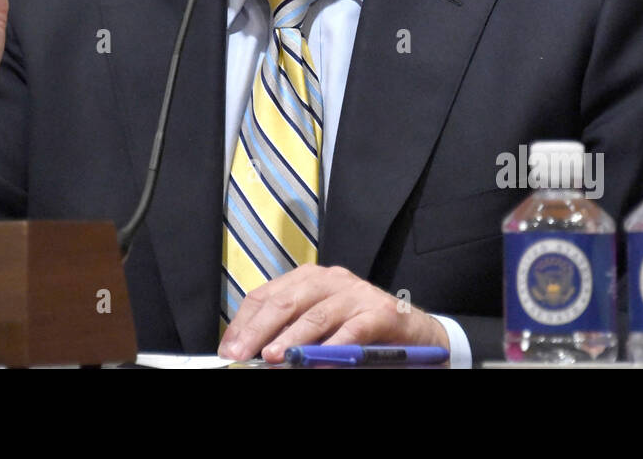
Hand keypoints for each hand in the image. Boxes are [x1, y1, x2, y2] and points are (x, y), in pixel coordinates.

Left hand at [217, 264, 450, 362]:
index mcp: (308, 279)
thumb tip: (255, 352)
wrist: (414, 331)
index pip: (266, 295)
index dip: (245, 322)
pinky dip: (334, 349)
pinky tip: (321, 363)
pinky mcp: (380, 312)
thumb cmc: (358, 330)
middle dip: (260, 330)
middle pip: (286, 301)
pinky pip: (352, 331)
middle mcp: (330, 279)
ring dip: (293, 340)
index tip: (229, 348)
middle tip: (243, 354)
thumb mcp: (319, 328)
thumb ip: (290, 333)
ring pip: (316, 316)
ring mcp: (356, 293)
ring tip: (275, 358)